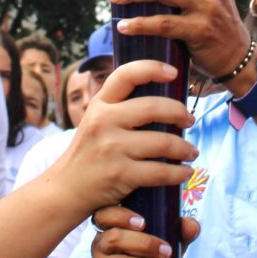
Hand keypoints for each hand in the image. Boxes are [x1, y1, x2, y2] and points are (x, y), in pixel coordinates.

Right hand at [51, 60, 196, 212]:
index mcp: (100, 104)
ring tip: (191, 151)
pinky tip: (184, 172)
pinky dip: (178, 173)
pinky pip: (160, 172)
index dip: (152, 68)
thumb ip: (118, 107)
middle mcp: (104, 121)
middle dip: (179, 112)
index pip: (126, 74)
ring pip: (163, 142)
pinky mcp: (120, 174)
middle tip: (189, 120)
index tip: (174, 72)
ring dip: (184, 147)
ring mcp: (112, 147)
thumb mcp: (95, 121)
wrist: (65, 189)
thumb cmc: (88, 153)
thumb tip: (159, 96)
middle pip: (153, 107)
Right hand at [88, 206, 200, 257]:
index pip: (104, 214)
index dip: (120, 215)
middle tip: (167, 251)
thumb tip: (191, 225)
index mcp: (111, 227)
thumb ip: (178, 233)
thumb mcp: (166, 245)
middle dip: (143, 244)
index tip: (143, 222)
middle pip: (112, 238)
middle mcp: (100, 245)